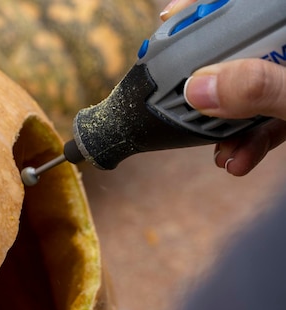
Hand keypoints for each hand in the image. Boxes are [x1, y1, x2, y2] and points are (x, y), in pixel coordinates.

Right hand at [161, 0, 285, 175]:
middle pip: (235, 52)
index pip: (240, 8)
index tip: (168, 27)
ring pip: (246, 90)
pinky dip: (248, 142)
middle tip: (180, 100)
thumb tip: (200, 88)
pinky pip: (266, 118)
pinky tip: (237, 161)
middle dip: (206, 85)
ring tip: (216, 149)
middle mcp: (285, 54)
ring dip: (224, 126)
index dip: (201, 12)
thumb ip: (260, 88)